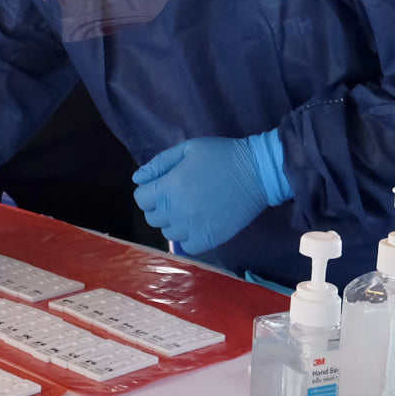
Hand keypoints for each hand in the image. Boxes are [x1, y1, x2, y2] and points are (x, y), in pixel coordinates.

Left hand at [131, 132, 290, 252]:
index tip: (163, 185)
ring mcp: (193, 228)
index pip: (141, 198)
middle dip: (160, 205)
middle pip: (152, 217)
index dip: (149, 191)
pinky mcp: (209, 239)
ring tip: (190, 208)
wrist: (257, 172)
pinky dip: (189, 236)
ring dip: (174, 221)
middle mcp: (177, 211)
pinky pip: (187, 246)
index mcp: (169, 187)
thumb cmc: (221, 155)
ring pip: (168, 233)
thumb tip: (137, 178)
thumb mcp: (187, 149)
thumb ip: (159, 163)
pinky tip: (199, 222)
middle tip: (178, 195)